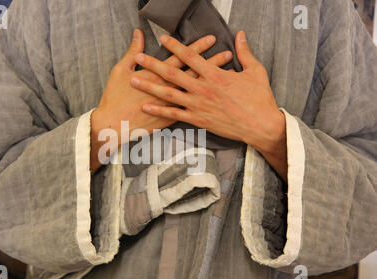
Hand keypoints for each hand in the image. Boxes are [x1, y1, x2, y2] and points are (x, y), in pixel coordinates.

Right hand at [90, 29, 232, 172]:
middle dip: (211, 62)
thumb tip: (138, 34)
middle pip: (194, 72)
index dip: (197, 48)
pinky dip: (205, 103)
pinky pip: (192, 110)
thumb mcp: (121, 69)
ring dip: (211, 82)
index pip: (181, 58)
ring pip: (196, 91)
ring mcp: (171, 105)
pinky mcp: (171, 118)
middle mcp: (168, 88)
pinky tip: (216, 99)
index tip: (210, 40)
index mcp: (157, 74)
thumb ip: (132, 51)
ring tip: (227, 74)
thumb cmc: (115, 97)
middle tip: (227, 52)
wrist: (114, 123)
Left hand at [130, 31, 287, 179]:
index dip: (175, 46)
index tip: (163, 38)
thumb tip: (240, 35)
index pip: (191, 57)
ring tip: (133, 81)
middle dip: (153, 64)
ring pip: (169, 94)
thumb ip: (244, 52)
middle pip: (173, 73)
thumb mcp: (255, 71)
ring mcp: (199, 105)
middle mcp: (203, 89)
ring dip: (150, 86)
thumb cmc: (259, 99)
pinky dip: (160, 110)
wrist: (261, 126)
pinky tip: (147, 106)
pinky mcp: (199, 120)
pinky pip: (175, 114)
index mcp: (215, 75)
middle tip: (138, 58)